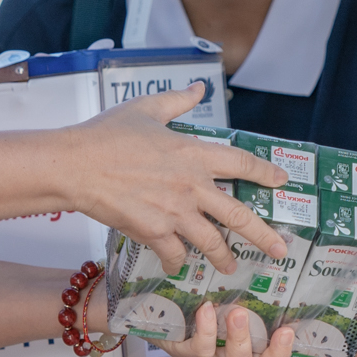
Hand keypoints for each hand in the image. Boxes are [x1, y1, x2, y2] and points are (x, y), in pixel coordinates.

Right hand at [66, 84, 287, 276]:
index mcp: (193, 153)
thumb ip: (178, 101)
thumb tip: (198, 89)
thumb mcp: (146, 108)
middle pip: (239, 215)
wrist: (75, 165)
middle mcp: (191, 185)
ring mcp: (175, 212)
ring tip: (231, 267)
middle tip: (280, 249)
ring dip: (223, 257)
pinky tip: (177, 265)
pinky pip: (174, 253)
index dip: (265, 173)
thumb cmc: (106, 135)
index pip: (241, 164)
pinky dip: (177, 262)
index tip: (281, 181)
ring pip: (211, 242)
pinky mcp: (154, 232)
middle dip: (263, 236)